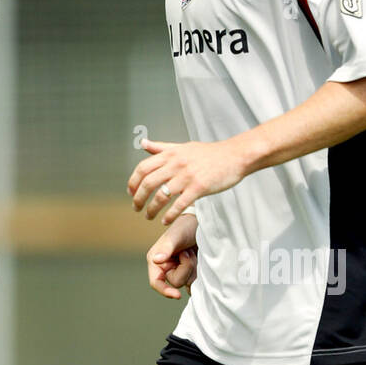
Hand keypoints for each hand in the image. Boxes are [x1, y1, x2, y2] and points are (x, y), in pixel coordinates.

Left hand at [128, 136, 247, 223]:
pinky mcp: (199, 188)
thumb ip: (162, 147)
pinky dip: (169, 215)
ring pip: (161, 196)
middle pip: (148, 183)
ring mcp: (187, 176)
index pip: (143, 168)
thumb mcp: (183, 147)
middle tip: (136, 208)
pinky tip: (165, 221)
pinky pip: (179, 205)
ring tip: (149, 216)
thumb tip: (143, 143)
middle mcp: (176, 164)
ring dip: (151, 209)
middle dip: (138, 198)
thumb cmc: (209, 153)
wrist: (235, 156)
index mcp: (170, 154)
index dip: (133, 182)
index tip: (130, 193)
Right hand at [146, 213, 198, 299]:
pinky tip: (199, 261)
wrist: (203, 224)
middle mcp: (165, 267)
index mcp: (156, 260)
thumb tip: (156, 260)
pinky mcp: (190, 272)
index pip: (156, 282)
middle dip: (185, 269)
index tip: (177, 295)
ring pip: (187, 283)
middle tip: (188, 252)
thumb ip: (166, 248)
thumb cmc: (186, 226)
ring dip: (193, 269)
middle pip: (175, 283)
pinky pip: (195, 283)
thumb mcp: (176, 236)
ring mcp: (178, 270)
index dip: (164, 291)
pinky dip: (199, 274)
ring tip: (193, 253)